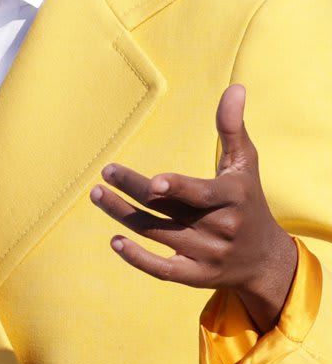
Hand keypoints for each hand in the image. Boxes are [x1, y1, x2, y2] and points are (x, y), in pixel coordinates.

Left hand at [90, 84, 297, 330]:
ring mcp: (207, 255)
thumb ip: (233, 127)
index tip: (153, 181)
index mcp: (232, 199)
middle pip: (168, 210)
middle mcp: (220, 229)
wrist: (266, 260)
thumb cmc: (249, 200)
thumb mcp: (245, 164)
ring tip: (97, 194)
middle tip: (105, 172)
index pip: (201, 195)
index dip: (178, 188)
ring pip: (157, 234)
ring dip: (123, 215)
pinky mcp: (196, 276)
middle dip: (134, 192)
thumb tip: (235, 87)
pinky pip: (163, 270)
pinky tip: (114, 240)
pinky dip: (138, 259)